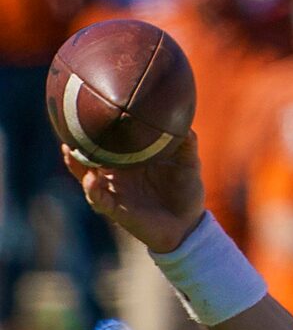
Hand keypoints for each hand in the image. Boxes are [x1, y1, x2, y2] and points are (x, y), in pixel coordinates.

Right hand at [61, 133, 204, 253]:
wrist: (188, 226)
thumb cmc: (186, 192)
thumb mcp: (188, 164)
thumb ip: (186, 144)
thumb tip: (186, 123)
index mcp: (130, 157)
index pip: (109, 137)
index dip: (96, 123)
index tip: (86, 102)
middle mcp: (117, 172)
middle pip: (89, 152)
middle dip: (76, 139)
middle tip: (66, 120)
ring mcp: (114, 190)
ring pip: (86, 174)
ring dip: (76, 163)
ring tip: (68, 149)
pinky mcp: (116, 209)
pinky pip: (98, 199)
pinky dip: (92, 190)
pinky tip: (91, 179)